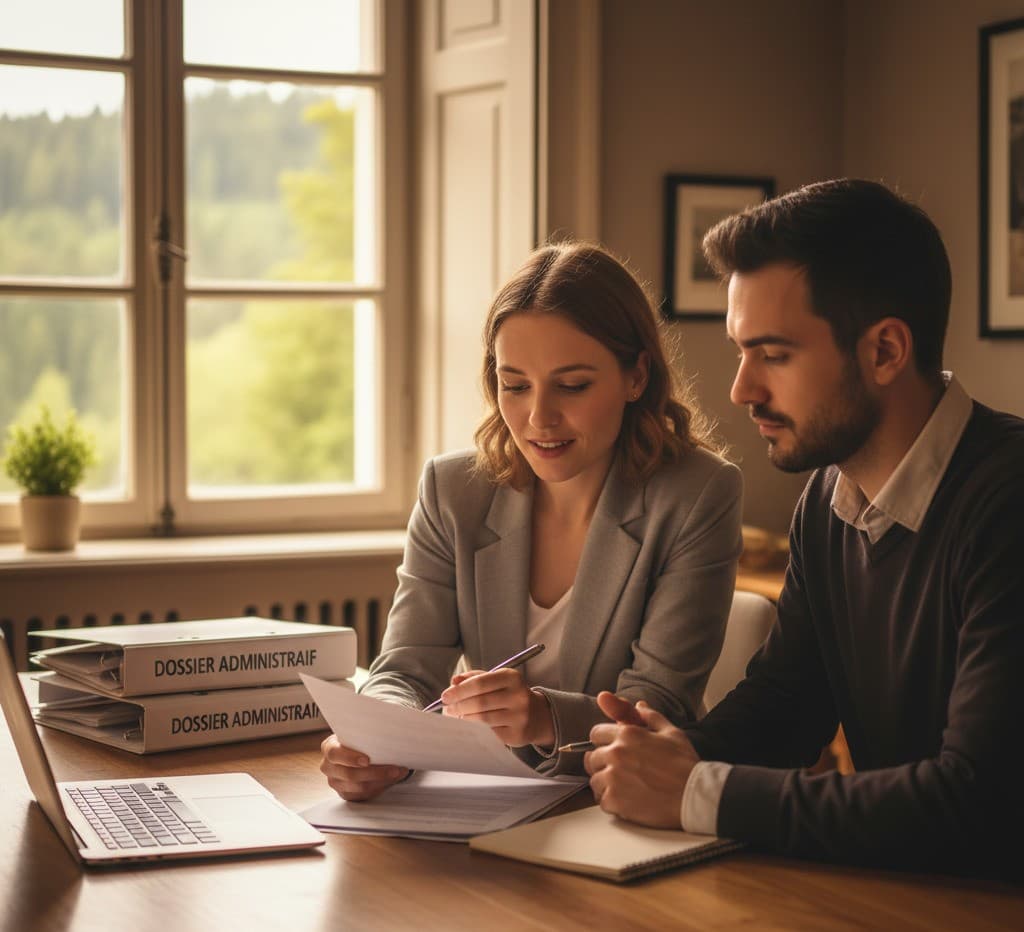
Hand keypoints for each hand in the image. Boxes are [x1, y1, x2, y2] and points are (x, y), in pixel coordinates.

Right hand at [319, 733, 408, 801]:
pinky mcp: (345, 794)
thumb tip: (387, 736)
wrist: (352, 751)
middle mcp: (328, 767)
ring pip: (360, 787)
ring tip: (398, 773)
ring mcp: (335, 782)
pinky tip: (390, 780)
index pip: (334, 754)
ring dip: (382, 781)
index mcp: (329, 748)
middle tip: (394, 769)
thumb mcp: (355, 734)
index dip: (350, 758)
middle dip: (376, 772)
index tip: (367, 760)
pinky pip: (364, 795)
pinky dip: (380, 787)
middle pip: (350, 775)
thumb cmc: (355, 740)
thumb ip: (364, 735)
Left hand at [441, 667, 554, 747]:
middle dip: (459, 705)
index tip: (445, 696)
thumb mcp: (496, 679)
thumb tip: (454, 681)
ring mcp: (520, 716)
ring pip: (483, 719)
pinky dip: (476, 730)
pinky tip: (469, 726)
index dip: (460, 690)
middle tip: (447, 708)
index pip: (480, 683)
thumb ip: (474, 678)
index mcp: (512, 677)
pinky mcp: (517, 734)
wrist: (537, 715)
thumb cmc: (509, 694)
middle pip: (480, 702)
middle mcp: (519, 696)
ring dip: (464, 719)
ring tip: (455, 717)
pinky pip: (490, 733)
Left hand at [584, 691, 700, 827]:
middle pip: (592, 758)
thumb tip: (638, 705)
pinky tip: (626, 801)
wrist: (695, 795)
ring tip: (624, 788)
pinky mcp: (615, 800)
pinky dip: (611, 802)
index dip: (603, 742)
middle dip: (603, 764)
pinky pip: (601, 800)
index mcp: (627, 734)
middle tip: (620, 773)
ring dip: (606, 784)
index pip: (596, 734)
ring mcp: (613, 777)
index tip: (612, 751)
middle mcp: (616, 753)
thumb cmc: (685, 764)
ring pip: (594, 780)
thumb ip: (650, 716)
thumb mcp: (671, 732)